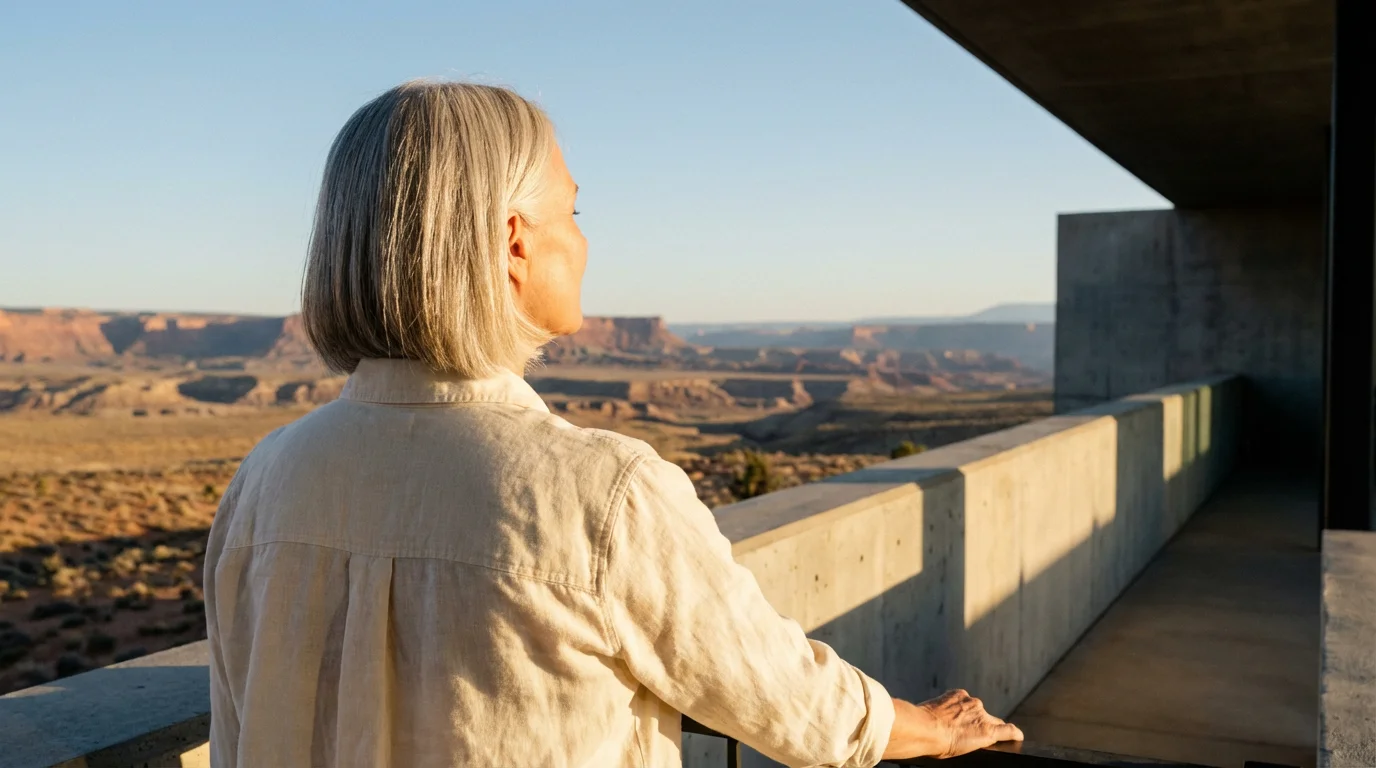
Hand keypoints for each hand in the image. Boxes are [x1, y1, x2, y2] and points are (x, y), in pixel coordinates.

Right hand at [883, 689, 1023, 759]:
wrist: (924, 729)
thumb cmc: (919, 724)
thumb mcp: (927, 714)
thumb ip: (934, 715)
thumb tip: (923, 723)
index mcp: (956, 695)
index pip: (969, 706)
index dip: (968, 716)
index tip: (963, 723)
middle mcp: (971, 702)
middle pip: (982, 714)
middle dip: (978, 722)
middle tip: (968, 736)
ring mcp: (981, 716)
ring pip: (992, 723)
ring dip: (988, 730)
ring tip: (981, 742)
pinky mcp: (989, 731)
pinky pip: (1008, 731)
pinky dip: (1014, 734)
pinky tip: (1019, 738)